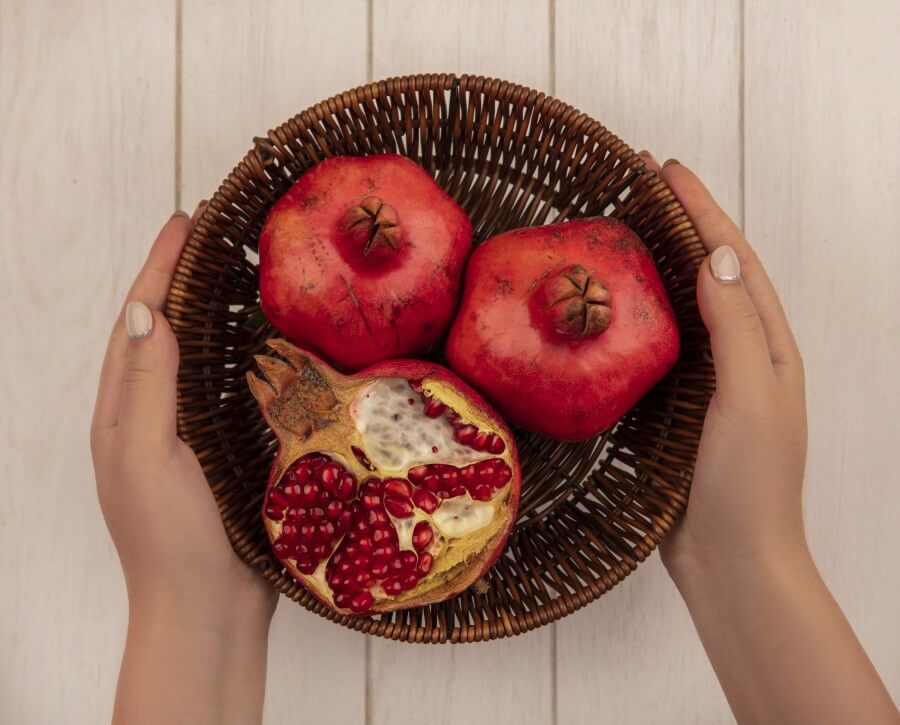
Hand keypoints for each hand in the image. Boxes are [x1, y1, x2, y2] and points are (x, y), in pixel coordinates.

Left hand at [91, 206, 275, 724]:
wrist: (204, 609)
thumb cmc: (169, 538)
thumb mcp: (145, 457)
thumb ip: (145, 386)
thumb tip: (144, 311)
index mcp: (123, 411)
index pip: (139, 322)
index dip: (159, 268)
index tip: (185, 220)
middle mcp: (151, 415)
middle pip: (165, 331)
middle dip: (183, 279)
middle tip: (216, 236)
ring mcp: (187, 434)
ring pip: (197, 359)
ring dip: (213, 314)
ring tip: (239, 274)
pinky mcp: (223, 453)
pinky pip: (228, 392)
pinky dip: (242, 359)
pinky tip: (267, 346)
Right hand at [640, 156, 897, 723]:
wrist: (732, 561)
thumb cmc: (749, 484)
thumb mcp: (752, 398)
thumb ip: (737, 329)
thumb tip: (714, 258)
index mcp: (767, 345)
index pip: (730, 259)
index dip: (701, 210)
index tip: (666, 168)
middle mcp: (739, 354)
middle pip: (705, 272)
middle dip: (677, 224)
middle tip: (636, 185)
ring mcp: (706, 380)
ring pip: (678, 307)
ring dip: (653, 264)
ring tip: (619, 229)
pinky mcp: (674, 407)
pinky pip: (654, 347)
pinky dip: (634, 316)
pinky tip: (607, 309)